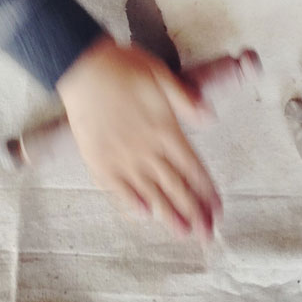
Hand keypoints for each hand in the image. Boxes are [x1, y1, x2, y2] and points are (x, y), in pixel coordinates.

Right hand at [56, 35, 221, 241]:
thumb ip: (185, 100)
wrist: (84, 68)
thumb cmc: (125, 67)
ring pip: (149, 191)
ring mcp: (121, 156)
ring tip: (182, 233)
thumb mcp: (162, 75)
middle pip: (174, 185)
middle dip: (193, 211)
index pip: (192, 167)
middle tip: (206, 234)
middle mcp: (146, 148)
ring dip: (167, 213)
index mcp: (165, 128)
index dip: (206, 190)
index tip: (217, 209)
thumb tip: (209, 118)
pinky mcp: (98, 159)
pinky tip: (142, 215)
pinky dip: (130, 202)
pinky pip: (116, 188)